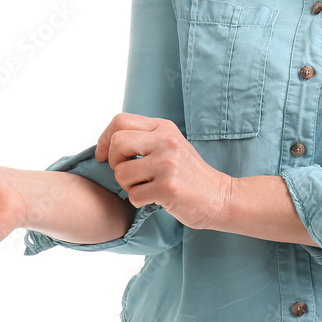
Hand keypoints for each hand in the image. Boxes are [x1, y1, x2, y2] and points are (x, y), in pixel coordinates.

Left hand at [95, 114, 231, 230]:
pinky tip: (156, 198)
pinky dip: (140, 201)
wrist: (219, 196)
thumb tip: (106, 143)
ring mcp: (168, 164)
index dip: (104, 139)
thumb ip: (144, 138)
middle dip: (114, 163)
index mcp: (164, 128)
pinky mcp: (168, 188)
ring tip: (147, 186)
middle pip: (117, 143)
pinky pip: (133, 196)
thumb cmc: (188, 173)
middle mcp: (167, 141)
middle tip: (128, 172)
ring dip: (128, 186)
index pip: (120, 121)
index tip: (102, 156)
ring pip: (121, 173)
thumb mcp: (170, 145)